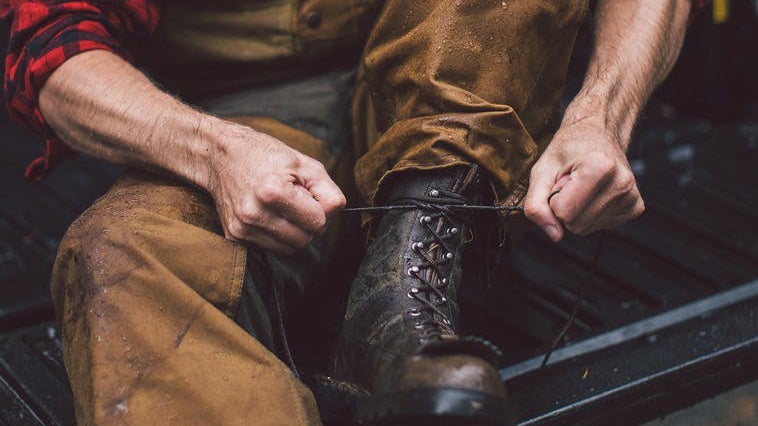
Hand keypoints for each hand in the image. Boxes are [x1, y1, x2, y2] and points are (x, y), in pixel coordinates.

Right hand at [206, 122, 345, 253]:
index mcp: (273, 191)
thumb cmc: (266, 156)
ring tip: (281, 208)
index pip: (318, 223)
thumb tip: (336, 213)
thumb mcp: (304, 164)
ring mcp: (242, 227)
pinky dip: (275, 235)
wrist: (220, 156)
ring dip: (292, 232)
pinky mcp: (234, 236)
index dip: (320, 210)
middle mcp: (254, 213)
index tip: (309, 196)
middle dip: (307, 224)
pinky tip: (267, 214)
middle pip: (304, 240)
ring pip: (288, 249)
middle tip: (296, 203)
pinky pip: (271, 248)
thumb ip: (328, 191)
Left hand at [523, 120, 644, 241]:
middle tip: (571, 184)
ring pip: (587, 229)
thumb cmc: (568, 150)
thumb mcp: (542, 171)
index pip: (563, 213)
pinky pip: (600, 227)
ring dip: (577, 211)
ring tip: (583, 187)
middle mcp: (622, 183)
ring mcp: (632, 197)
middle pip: (575, 225)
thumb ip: (536, 205)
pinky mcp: (635, 207)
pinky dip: (591, 214)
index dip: (554, 199)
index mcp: (600, 167)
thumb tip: (554, 235)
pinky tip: (595, 193)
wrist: (598, 134)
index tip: (562, 180)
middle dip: (565, 208)